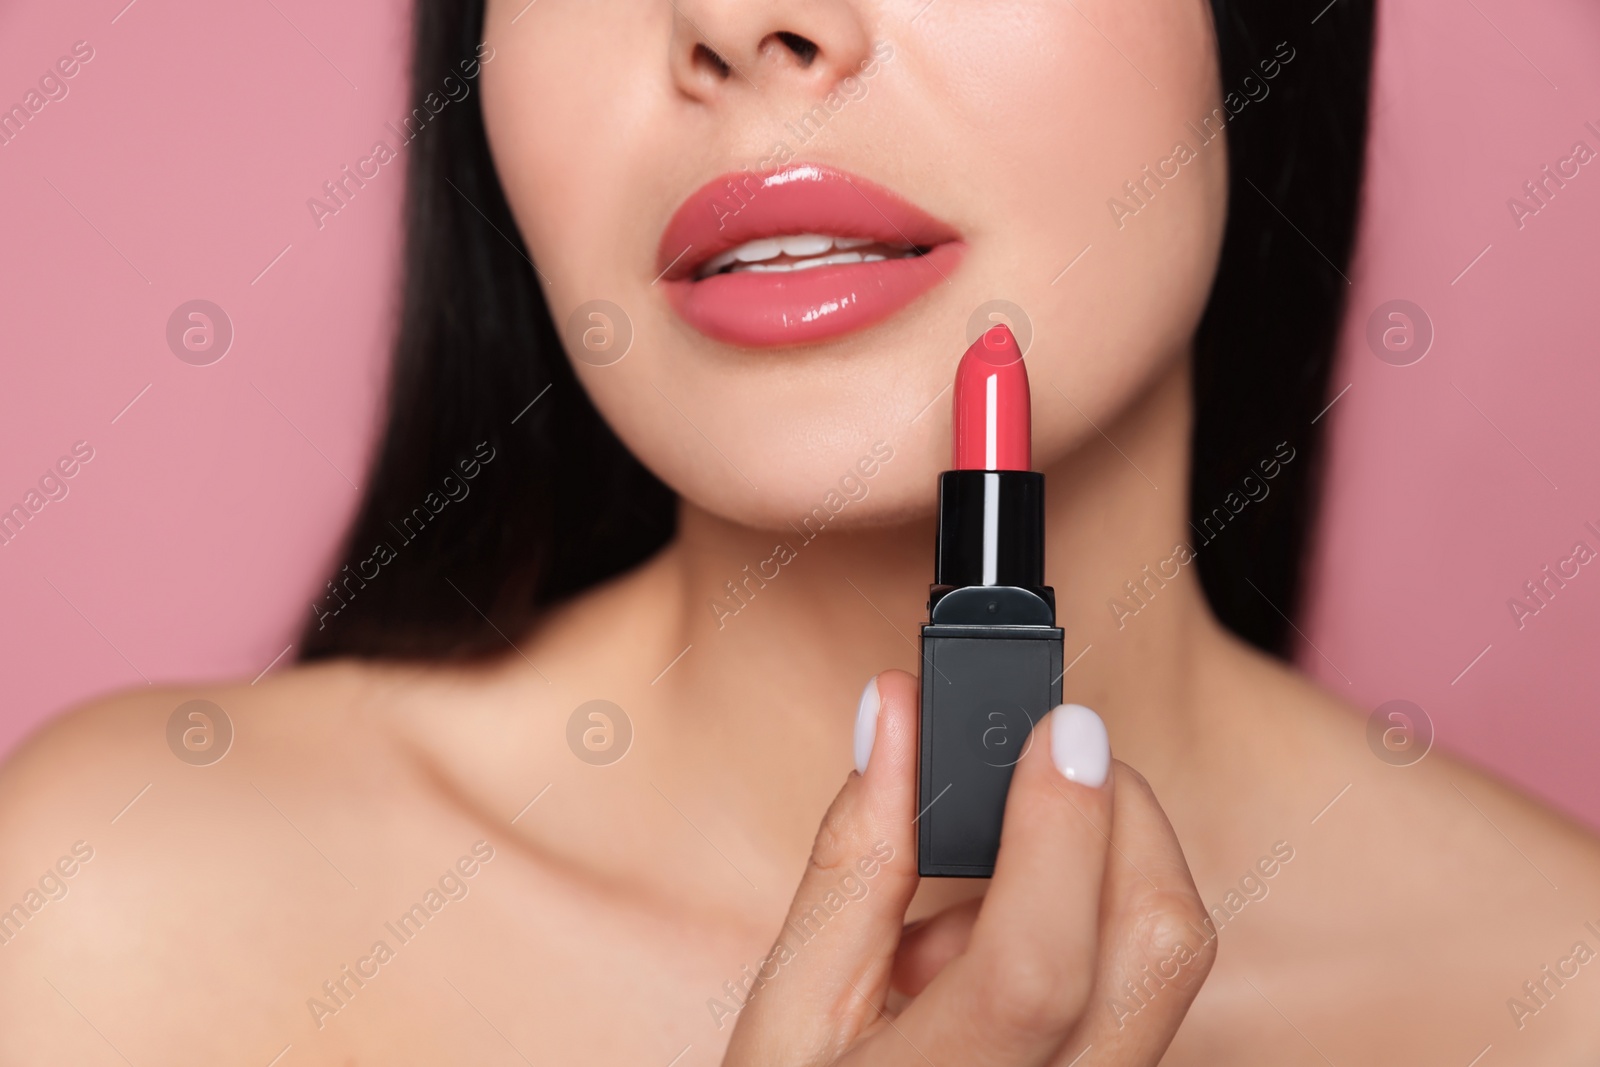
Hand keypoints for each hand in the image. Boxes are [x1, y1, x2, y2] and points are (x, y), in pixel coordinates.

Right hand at [721, 669, 1215, 1065]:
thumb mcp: (789, 1009)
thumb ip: (853, 860)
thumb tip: (895, 718)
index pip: (1035, 964)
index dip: (1060, 831)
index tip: (1060, 725)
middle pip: (1159, 950)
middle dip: (1121, 816)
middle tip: (1045, 761)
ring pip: (1170, 964)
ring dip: (1101, 876)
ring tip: (968, 911)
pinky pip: (1152, 994)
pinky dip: (1098, 932)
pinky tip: (997, 964)